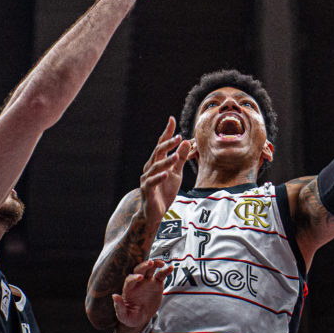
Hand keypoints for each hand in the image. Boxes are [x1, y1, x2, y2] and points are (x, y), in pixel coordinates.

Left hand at [111, 259, 170, 332]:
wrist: (141, 317)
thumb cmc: (131, 317)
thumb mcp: (124, 316)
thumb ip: (119, 307)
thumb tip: (114, 296)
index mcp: (128, 289)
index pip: (130, 280)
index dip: (134, 278)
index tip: (140, 278)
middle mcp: (137, 282)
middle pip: (139, 270)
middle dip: (144, 266)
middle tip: (150, 263)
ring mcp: (147, 281)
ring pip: (150, 269)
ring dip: (154, 264)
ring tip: (161, 263)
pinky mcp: (156, 283)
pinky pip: (161, 275)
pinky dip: (166, 271)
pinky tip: (171, 267)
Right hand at [139, 117, 189, 233]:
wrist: (154, 213)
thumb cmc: (164, 192)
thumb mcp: (176, 174)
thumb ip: (180, 159)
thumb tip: (186, 141)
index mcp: (157, 162)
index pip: (161, 144)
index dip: (166, 132)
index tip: (171, 119)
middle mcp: (150, 168)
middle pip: (157, 152)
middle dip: (167, 144)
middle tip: (178, 136)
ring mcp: (147, 179)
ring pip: (155, 167)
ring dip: (166, 161)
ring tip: (175, 156)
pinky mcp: (147, 190)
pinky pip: (152, 182)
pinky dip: (159, 177)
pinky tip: (167, 173)